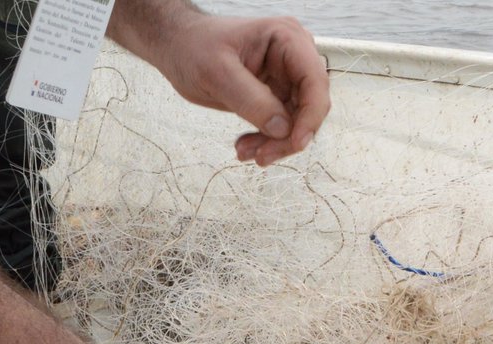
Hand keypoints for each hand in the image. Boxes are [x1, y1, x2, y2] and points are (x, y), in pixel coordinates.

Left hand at [153, 14, 330, 165]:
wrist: (177, 46)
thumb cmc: (192, 47)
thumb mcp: (216, 72)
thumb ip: (251, 99)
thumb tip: (283, 129)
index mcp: (287, 38)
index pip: (315, 81)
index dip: (311, 115)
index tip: (295, 143)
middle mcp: (295, 56)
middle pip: (310, 105)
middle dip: (289, 136)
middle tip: (262, 156)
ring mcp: (288, 76)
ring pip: (297, 121)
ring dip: (275, 143)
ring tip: (245, 152)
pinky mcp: (278, 94)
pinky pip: (283, 126)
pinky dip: (266, 140)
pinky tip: (245, 146)